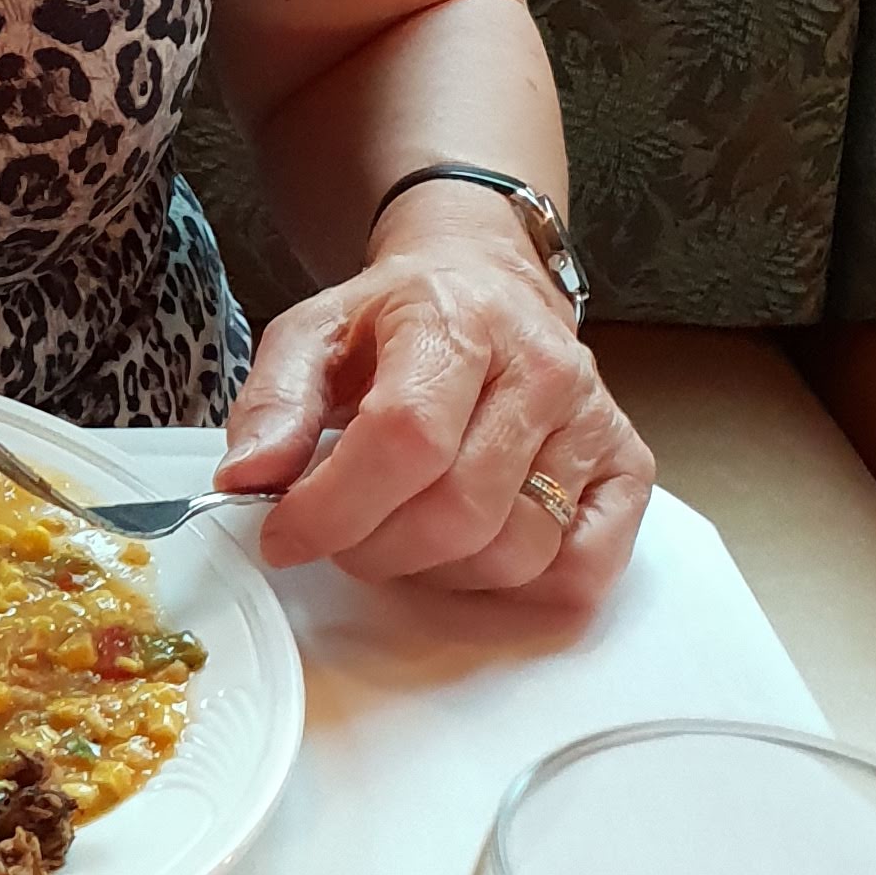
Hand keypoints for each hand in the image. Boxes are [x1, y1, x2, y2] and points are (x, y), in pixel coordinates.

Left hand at [214, 234, 650, 613]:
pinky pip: (578, 573)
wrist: (484, 284)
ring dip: (436, 574)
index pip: (406, 439)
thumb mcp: (313, 334)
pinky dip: (513, 590)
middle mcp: (543, 370)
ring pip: (514, 553)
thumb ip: (274, 404)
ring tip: (398, 536)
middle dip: (376, 550)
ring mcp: (595, 422)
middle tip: (340, 539)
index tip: (284, 536)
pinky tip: (466, 553)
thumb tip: (246, 481)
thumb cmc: (395, 321)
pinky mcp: (629, 469)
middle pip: (459, 511)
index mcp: (457, 322)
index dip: (335, 507)